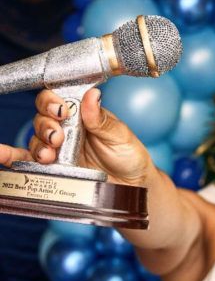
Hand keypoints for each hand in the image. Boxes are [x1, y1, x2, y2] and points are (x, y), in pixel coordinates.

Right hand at [26, 88, 154, 185]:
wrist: (131, 185)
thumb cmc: (129, 157)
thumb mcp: (119, 135)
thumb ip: (101, 119)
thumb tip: (92, 95)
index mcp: (84, 115)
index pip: (59, 99)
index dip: (53, 101)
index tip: (60, 110)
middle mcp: (68, 129)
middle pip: (43, 117)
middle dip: (45, 124)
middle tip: (57, 136)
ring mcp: (60, 148)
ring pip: (37, 138)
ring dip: (39, 144)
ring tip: (50, 154)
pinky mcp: (55, 167)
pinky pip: (32, 160)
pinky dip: (20, 157)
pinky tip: (18, 157)